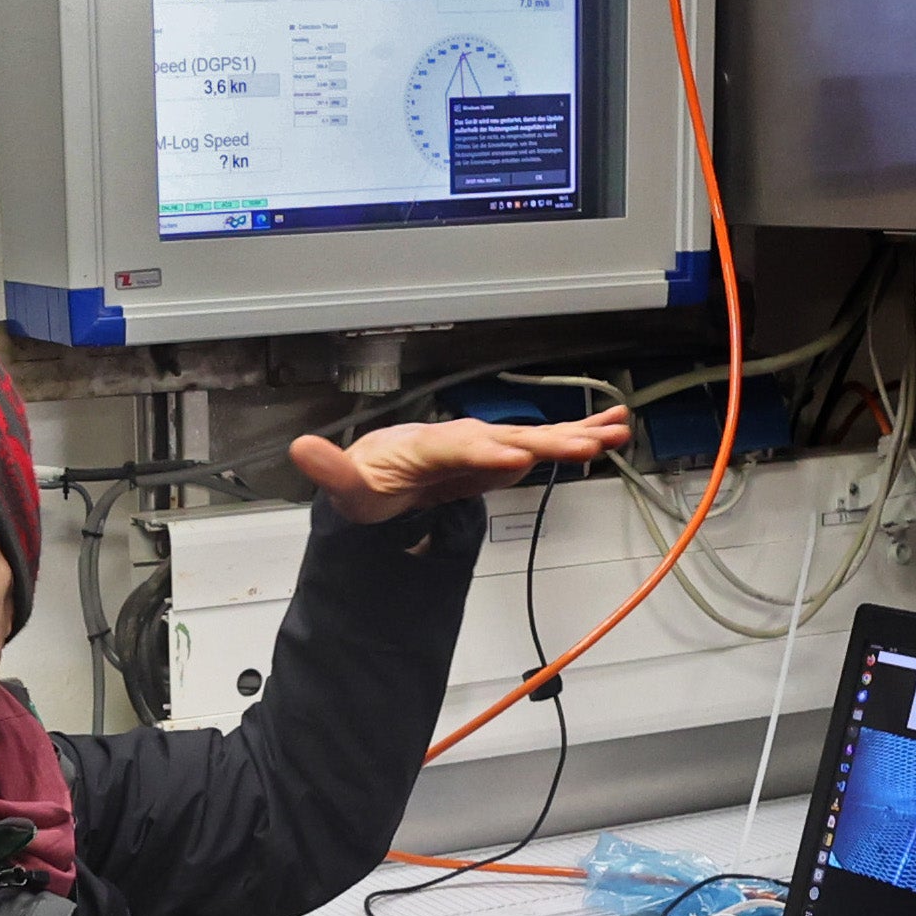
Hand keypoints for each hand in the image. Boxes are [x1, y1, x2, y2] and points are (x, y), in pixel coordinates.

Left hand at [290, 408, 632, 525]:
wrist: (379, 476)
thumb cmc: (365, 482)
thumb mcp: (344, 485)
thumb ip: (329, 470)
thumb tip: (300, 447)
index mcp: (423, 445)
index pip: (458, 448)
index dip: (485, 452)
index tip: (514, 456)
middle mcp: (459, 437)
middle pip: (506, 439)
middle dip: (544, 442)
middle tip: (585, 445)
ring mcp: (484, 444)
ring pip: (532, 437)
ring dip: (572, 434)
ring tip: (615, 429)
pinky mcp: (501, 456)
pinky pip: (540, 445)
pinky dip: (574, 437)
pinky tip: (611, 430)